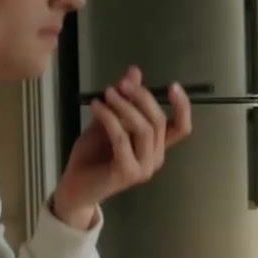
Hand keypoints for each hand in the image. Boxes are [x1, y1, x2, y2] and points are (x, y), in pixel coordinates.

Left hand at [55, 67, 192, 228]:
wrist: (74, 186)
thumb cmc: (93, 155)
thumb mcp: (109, 120)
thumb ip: (123, 100)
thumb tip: (134, 71)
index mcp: (156, 147)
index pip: (181, 128)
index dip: (182, 107)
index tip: (173, 85)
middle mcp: (155, 158)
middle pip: (159, 121)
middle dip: (141, 97)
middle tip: (121, 84)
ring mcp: (144, 169)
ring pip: (144, 129)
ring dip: (124, 107)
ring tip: (107, 93)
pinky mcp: (127, 173)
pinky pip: (122, 139)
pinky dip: (109, 118)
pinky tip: (96, 106)